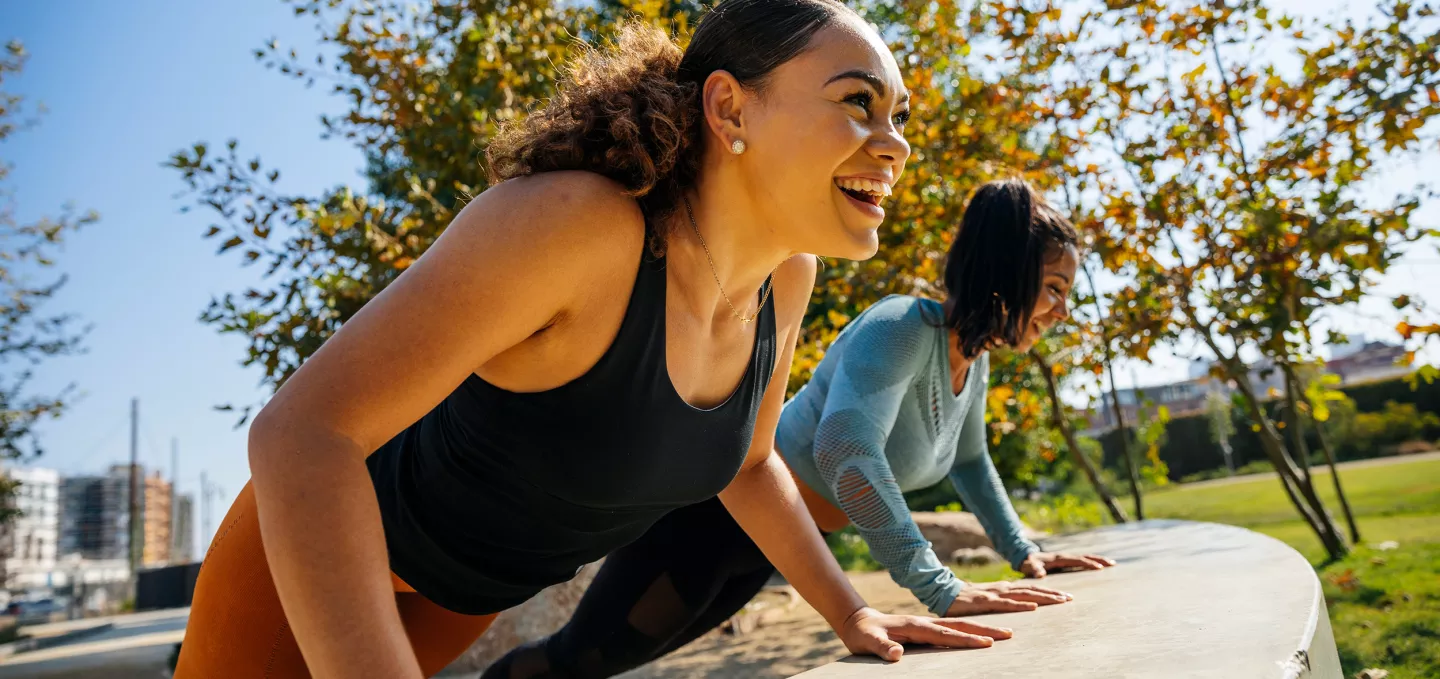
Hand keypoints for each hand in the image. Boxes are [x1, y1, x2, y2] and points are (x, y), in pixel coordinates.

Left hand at [838, 607, 1011, 661]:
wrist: (858, 622)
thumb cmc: (863, 635)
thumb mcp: (868, 642)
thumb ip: (882, 648)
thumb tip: (898, 654)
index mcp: (914, 625)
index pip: (944, 634)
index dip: (966, 639)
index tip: (987, 643)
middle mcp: (924, 623)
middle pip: (959, 626)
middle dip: (985, 630)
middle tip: (1009, 635)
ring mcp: (926, 624)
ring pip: (959, 626)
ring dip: (982, 629)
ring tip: (1004, 633)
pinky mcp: (926, 629)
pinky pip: (952, 630)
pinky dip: (970, 631)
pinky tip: (981, 636)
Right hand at [944, 580, 1072, 614]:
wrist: (943, 592)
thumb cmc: (965, 599)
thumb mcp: (988, 599)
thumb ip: (1002, 601)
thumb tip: (1018, 605)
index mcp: (1004, 588)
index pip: (1031, 589)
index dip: (1049, 592)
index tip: (1066, 596)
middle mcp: (1003, 589)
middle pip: (1032, 590)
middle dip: (1052, 594)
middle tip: (1070, 598)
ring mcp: (995, 594)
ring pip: (1024, 594)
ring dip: (1043, 597)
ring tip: (1060, 601)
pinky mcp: (985, 601)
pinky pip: (1006, 604)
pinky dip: (1021, 604)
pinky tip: (1033, 607)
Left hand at [1019, 552, 1115, 577]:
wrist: (1024, 556)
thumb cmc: (1026, 563)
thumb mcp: (1028, 566)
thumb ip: (1034, 569)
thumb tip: (1040, 574)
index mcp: (1058, 558)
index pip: (1076, 560)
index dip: (1088, 564)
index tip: (1100, 567)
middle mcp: (1064, 556)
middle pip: (1084, 557)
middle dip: (1098, 559)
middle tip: (1113, 563)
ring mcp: (1065, 558)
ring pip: (1084, 557)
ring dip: (1097, 559)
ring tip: (1111, 564)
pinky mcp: (1065, 561)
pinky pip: (1081, 561)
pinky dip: (1091, 562)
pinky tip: (1098, 566)